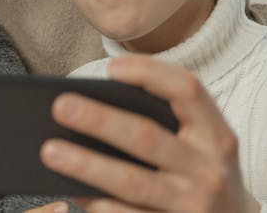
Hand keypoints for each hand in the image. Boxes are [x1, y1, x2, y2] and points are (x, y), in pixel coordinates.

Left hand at [38, 55, 247, 211]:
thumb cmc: (200, 171)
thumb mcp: (201, 143)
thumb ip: (166, 122)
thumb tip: (94, 108)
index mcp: (217, 134)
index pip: (188, 90)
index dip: (150, 73)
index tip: (111, 68)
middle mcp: (209, 169)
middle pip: (147, 138)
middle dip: (100, 120)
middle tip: (60, 105)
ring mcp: (193, 205)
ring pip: (132, 183)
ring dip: (87, 166)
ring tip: (50, 151)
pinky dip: (98, 205)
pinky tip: (72, 192)